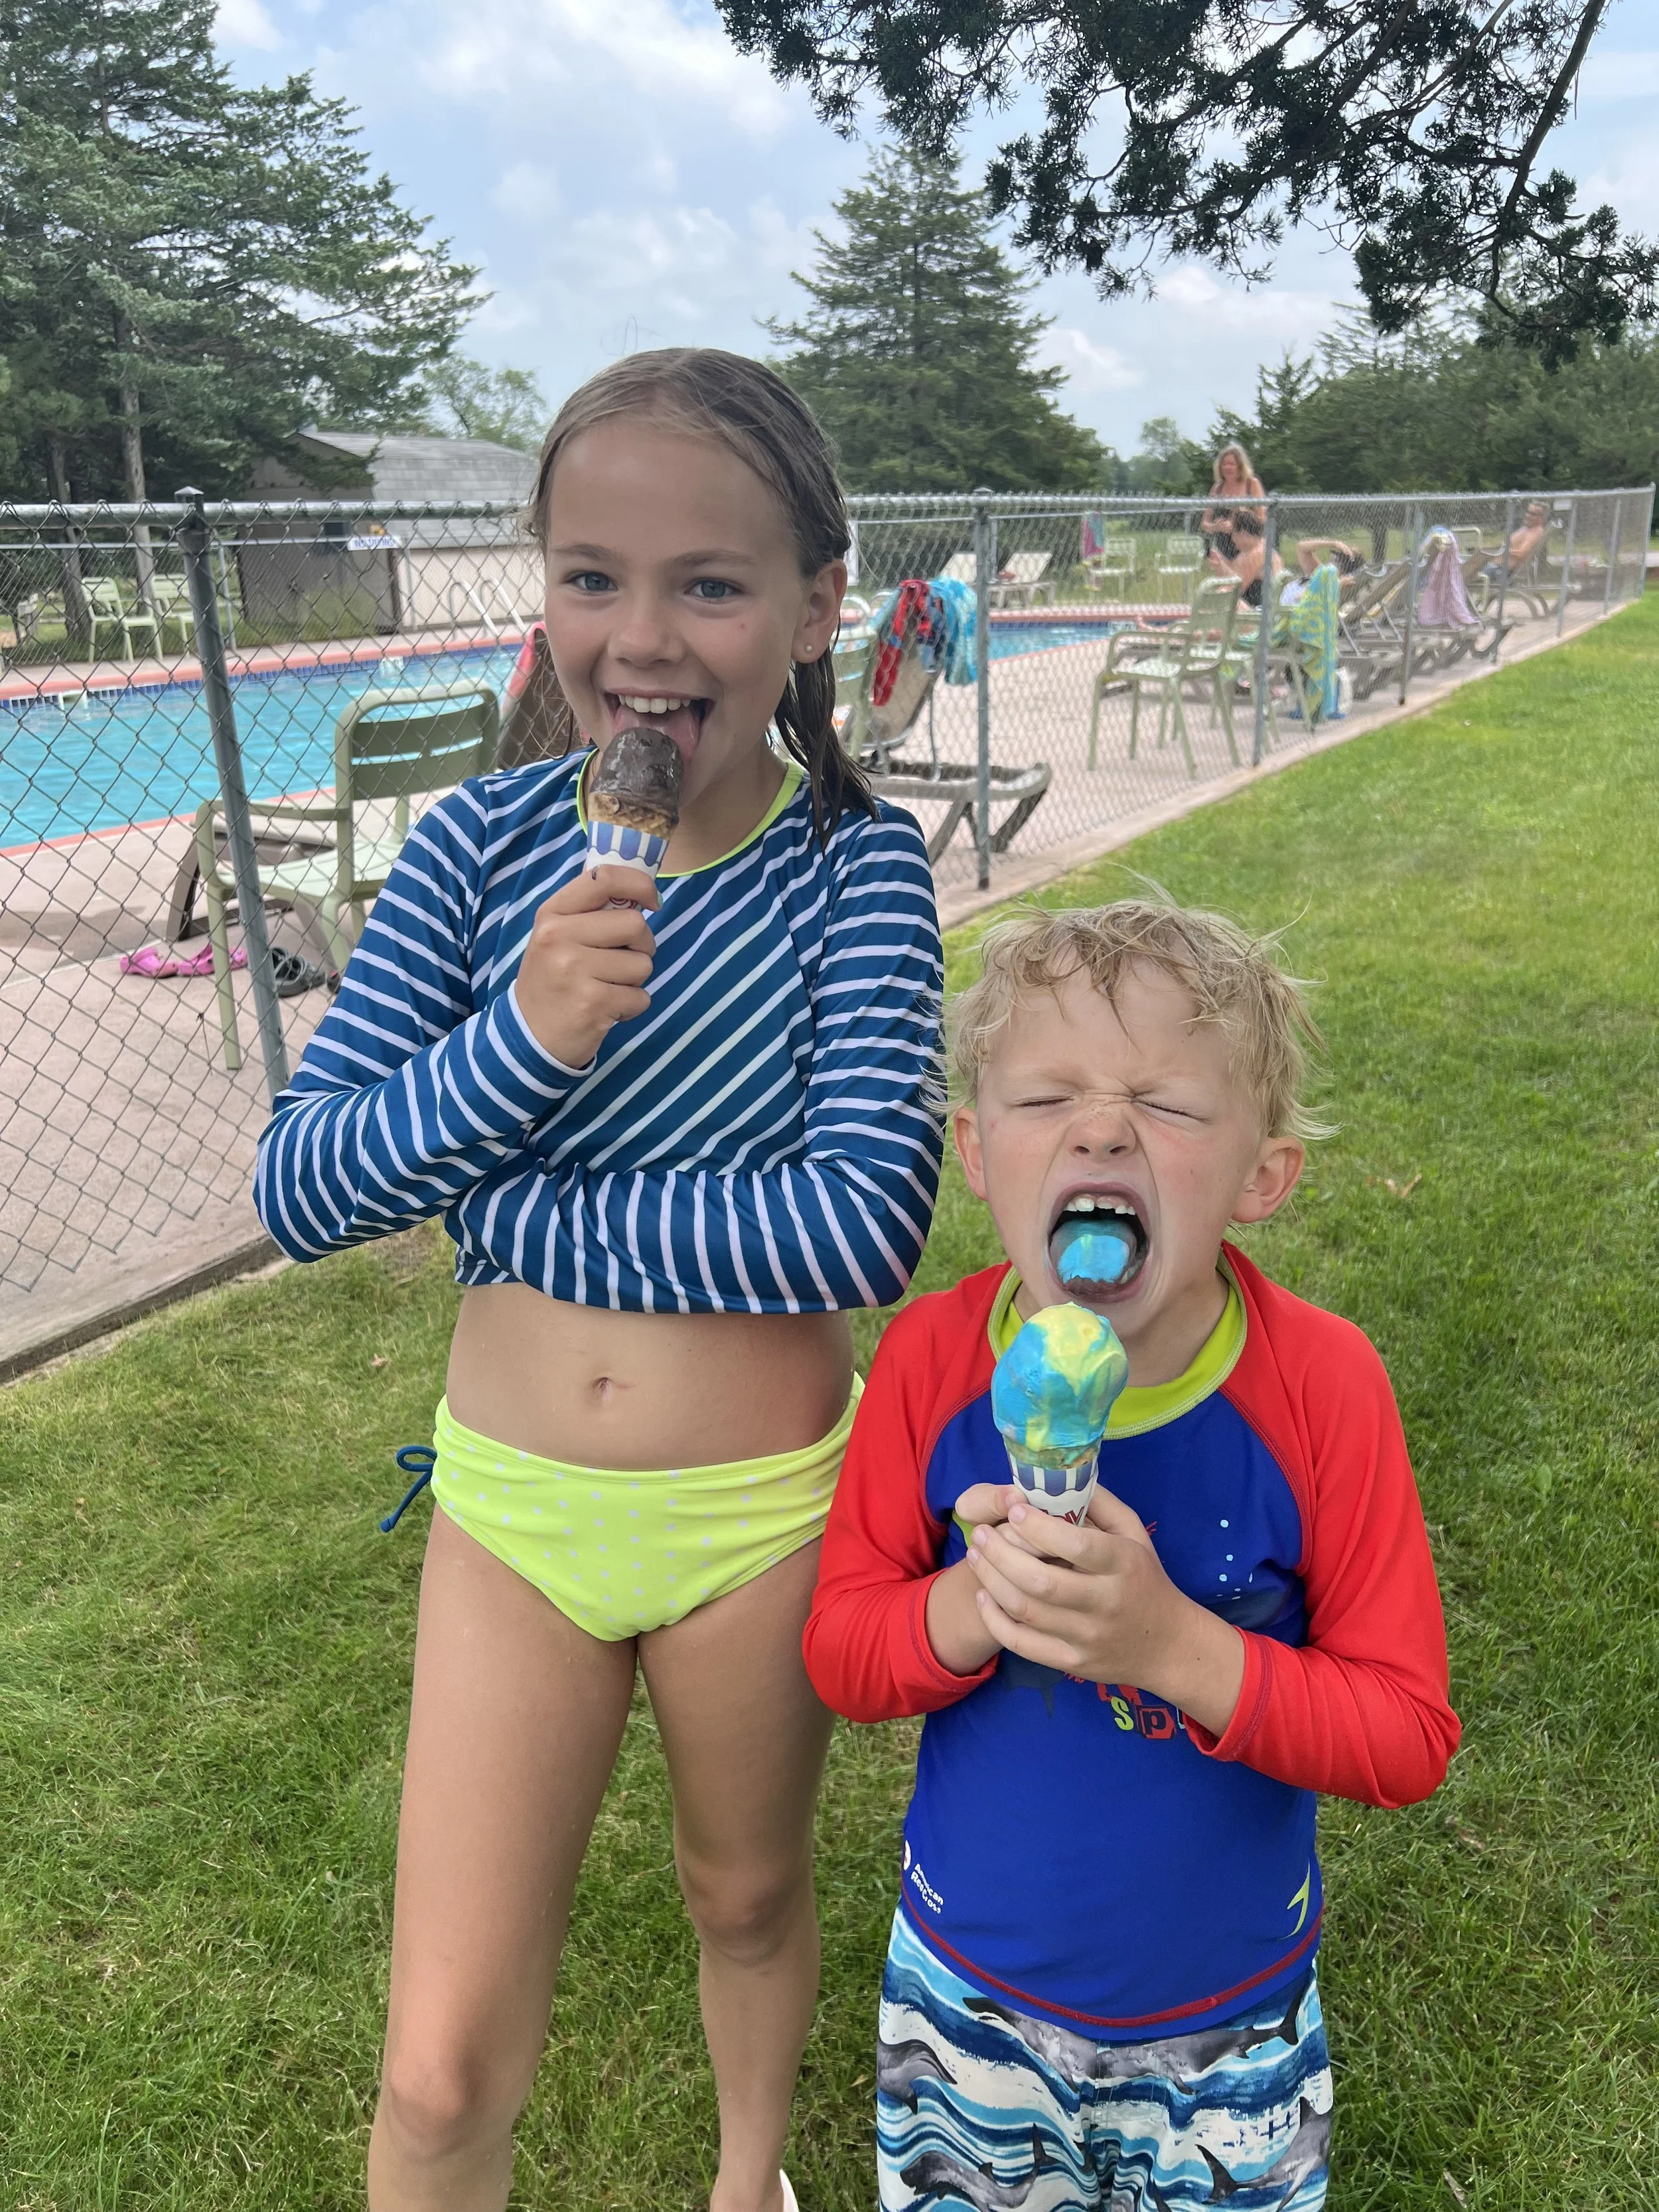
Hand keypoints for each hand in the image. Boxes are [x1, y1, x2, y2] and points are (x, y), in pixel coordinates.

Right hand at [513, 866, 658, 1069]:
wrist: (529, 1035)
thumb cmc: (553, 979)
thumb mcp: (557, 936)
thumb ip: (590, 911)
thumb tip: (644, 893)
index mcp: (552, 913)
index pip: (604, 878)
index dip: (640, 885)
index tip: (652, 902)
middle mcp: (559, 936)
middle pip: (635, 924)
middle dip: (642, 945)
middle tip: (623, 961)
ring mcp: (574, 970)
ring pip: (643, 963)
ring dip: (636, 980)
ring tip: (608, 987)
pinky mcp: (593, 1003)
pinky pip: (641, 997)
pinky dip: (632, 1006)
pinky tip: (608, 1008)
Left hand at [965, 1488, 1245, 1736]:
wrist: (1167, 1646)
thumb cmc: (1145, 1579)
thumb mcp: (1135, 1534)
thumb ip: (1101, 1504)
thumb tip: (1060, 1478)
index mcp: (1124, 1565)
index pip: (1077, 1546)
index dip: (1039, 1528)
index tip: (1014, 1510)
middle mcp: (1106, 1603)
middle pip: (1041, 1581)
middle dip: (1001, 1553)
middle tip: (980, 1532)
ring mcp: (1087, 1637)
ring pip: (1026, 1611)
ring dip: (991, 1580)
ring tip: (974, 1555)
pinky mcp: (1073, 1663)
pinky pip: (1023, 1644)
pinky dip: (995, 1621)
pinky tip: (983, 1596)